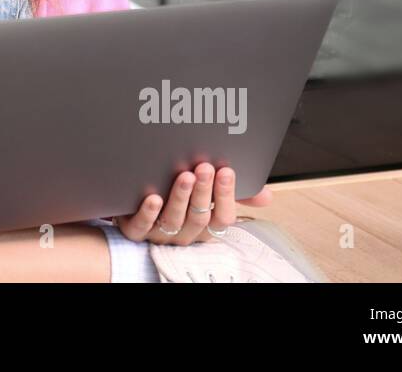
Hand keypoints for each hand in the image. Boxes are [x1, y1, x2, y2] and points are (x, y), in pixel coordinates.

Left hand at [113, 163, 272, 244]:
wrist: (135, 202)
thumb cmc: (178, 197)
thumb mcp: (208, 196)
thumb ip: (234, 194)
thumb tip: (267, 196)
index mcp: (205, 225)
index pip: (222, 218)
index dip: (225, 196)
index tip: (227, 171)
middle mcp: (184, 232)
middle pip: (198, 218)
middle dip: (204, 192)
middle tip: (206, 167)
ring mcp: (159, 233)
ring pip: (173, 220)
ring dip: (180, 197)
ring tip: (185, 176)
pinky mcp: (134, 229)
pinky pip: (141, 227)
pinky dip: (148, 213)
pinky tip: (153, 198)